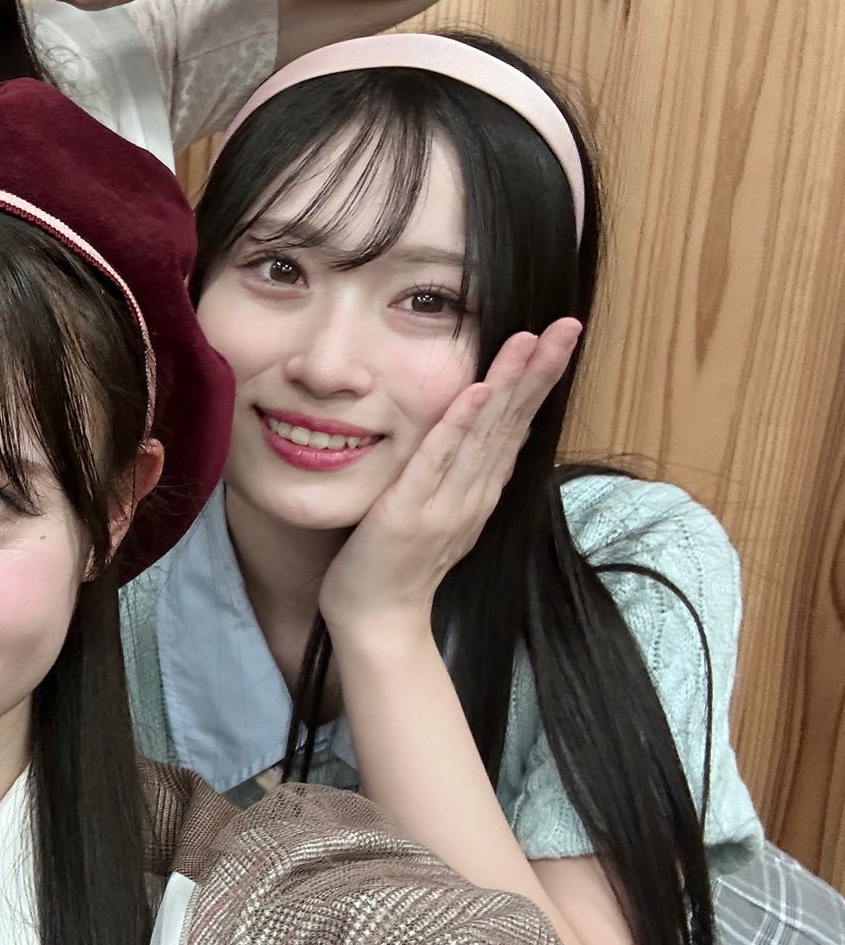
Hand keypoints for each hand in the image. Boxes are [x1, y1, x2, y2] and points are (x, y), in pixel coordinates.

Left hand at [318, 319, 582, 645]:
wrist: (377, 620)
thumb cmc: (396, 561)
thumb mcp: (435, 508)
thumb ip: (454, 471)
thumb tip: (471, 432)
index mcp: (479, 489)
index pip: (516, 424)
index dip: (539, 380)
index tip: (560, 336)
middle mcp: (473, 493)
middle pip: (513, 422)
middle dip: (540, 370)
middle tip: (568, 324)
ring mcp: (446, 503)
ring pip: (485, 434)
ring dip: (509, 385)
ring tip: (530, 340)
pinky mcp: (411, 512)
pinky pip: (439, 461)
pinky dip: (459, 425)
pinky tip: (479, 391)